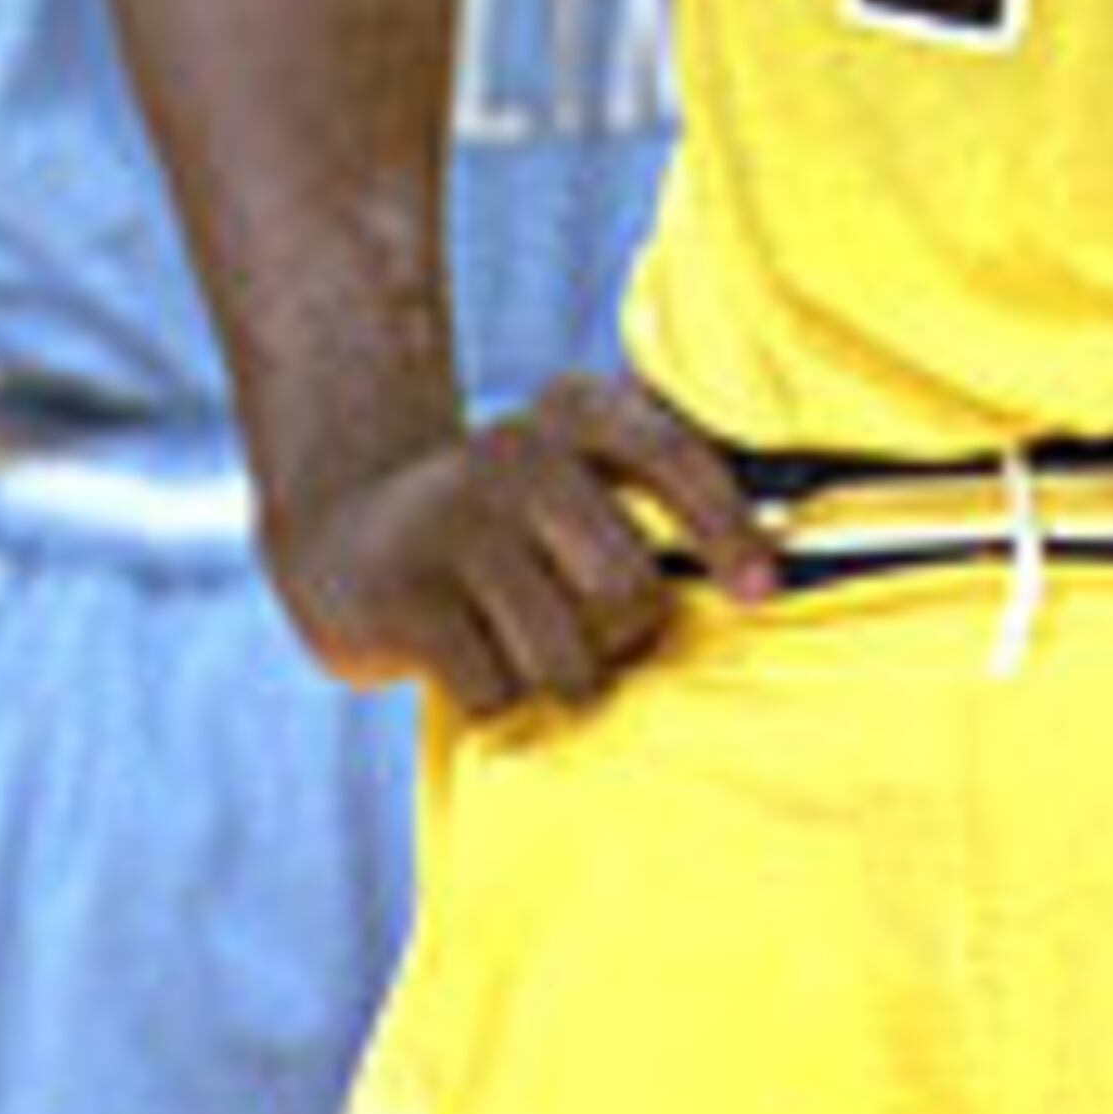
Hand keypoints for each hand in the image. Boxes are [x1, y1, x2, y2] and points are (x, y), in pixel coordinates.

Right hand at [271, 380, 776, 716]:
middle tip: (587, 631)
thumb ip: (657, 494)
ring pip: (565, 656)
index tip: (762, 591)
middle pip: (627, 589)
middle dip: (622, 636)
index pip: (672, 457)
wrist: (343, 532)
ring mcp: (451, 524)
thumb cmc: (500, 526)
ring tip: (518, 643)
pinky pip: (497, 691)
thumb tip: (770, 562)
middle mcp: (511, 453)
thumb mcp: (572, 478)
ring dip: (556, 678)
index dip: (728, 529)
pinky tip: (464, 657)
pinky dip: (494, 698)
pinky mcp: (403, 598)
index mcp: (569, 415)